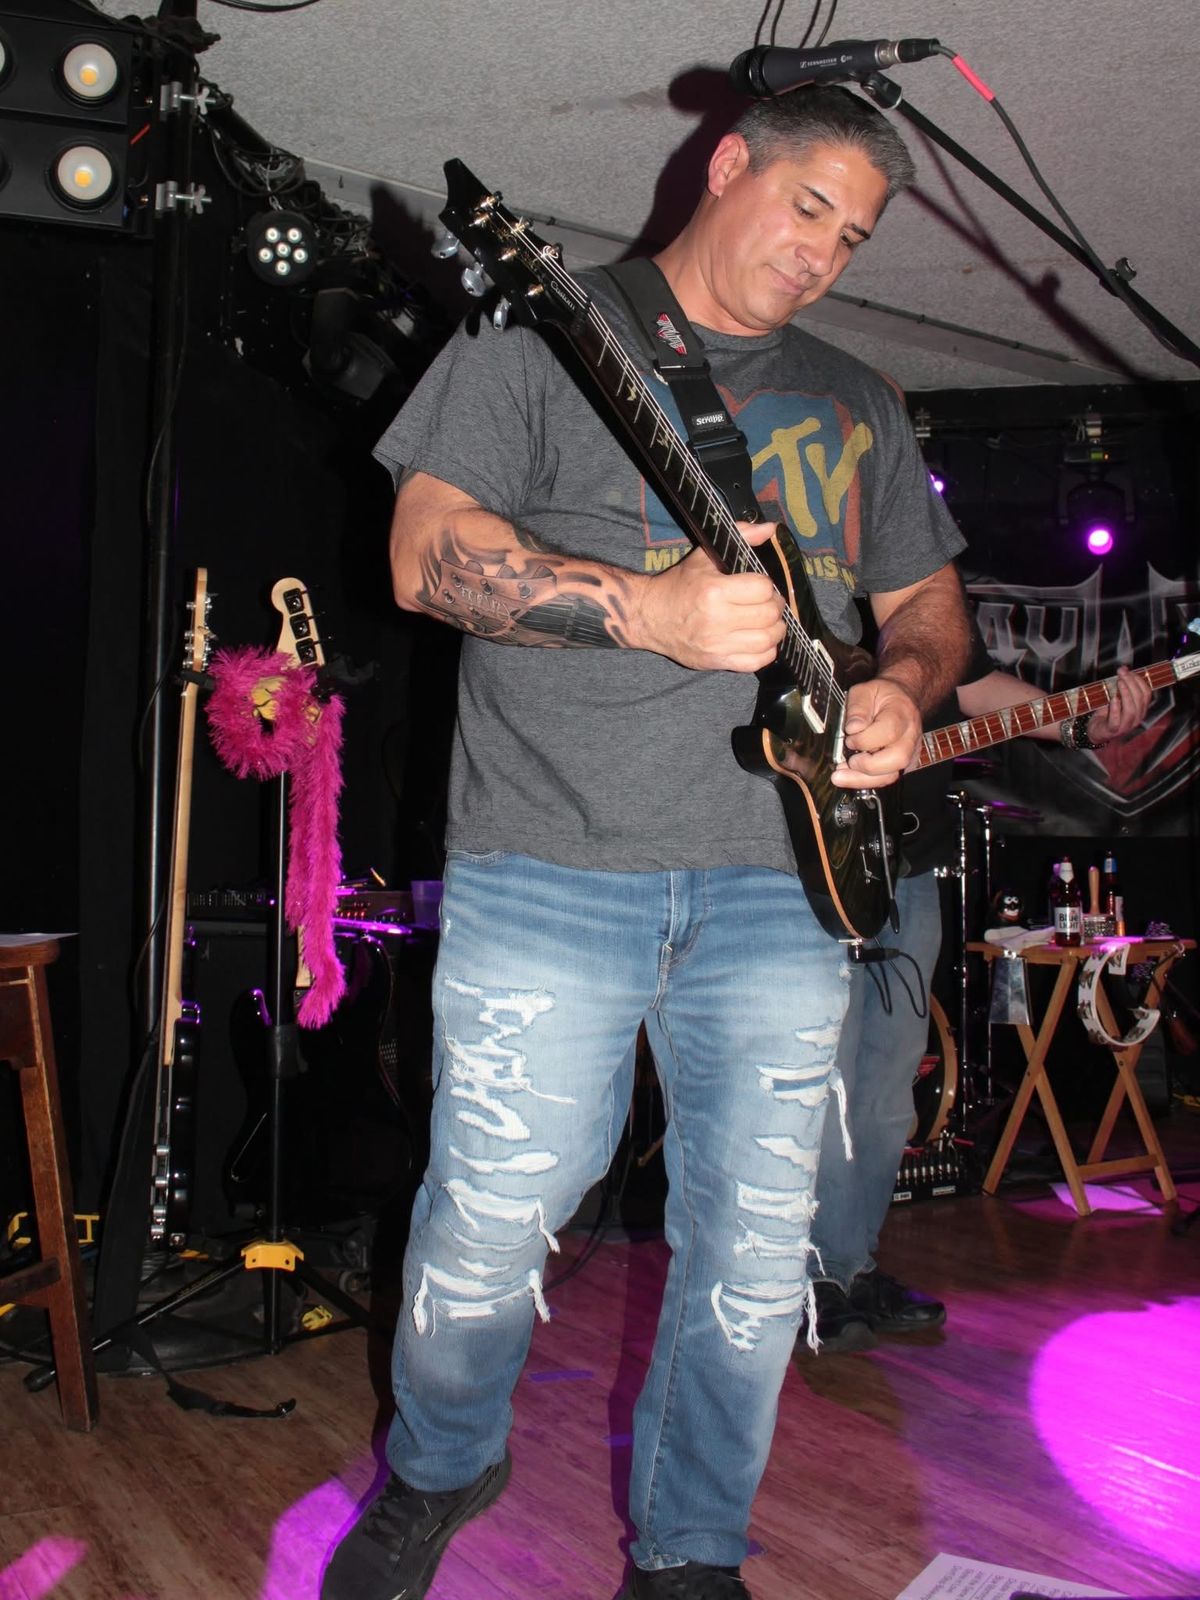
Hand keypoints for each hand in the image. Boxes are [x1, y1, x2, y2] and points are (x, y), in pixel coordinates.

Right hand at [634, 520, 785, 671]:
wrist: (649, 617)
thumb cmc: (678, 586)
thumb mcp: (704, 557)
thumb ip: (740, 537)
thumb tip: (770, 528)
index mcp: (714, 591)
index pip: (763, 589)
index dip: (768, 586)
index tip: (761, 587)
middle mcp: (717, 620)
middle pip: (769, 615)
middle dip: (775, 607)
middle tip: (768, 603)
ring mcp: (717, 644)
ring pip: (768, 640)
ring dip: (775, 630)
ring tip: (767, 622)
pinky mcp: (717, 662)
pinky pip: (756, 662)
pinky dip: (766, 651)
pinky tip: (759, 641)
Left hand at [832, 676, 922, 788]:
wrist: (901, 699)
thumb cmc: (882, 695)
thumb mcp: (865, 691)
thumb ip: (857, 708)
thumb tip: (853, 728)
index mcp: (902, 714)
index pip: (888, 732)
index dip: (865, 740)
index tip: (849, 738)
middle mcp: (910, 736)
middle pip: (896, 759)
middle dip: (867, 765)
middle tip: (848, 761)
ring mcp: (909, 752)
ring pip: (892, 775)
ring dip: (863, 779)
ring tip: (840, 776)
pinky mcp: (903, 764)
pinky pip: (886, 778)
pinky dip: (866, 781)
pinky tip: (850, 777)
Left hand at [1088, 665, 1151, 743]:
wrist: (1096, 730)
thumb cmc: (1107, 713)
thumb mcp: (1116, 696)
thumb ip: (1121, 684)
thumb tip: (1124, 668)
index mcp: (1140, 709)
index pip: (1146, 693)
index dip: (1139, 681)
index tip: (1128, 671)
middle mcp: (1136, 718)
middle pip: (1140, 699)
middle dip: (1131, 683)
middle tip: (1122, 673)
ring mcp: (1125, 726)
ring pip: (1131, 710)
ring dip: (1126, 694)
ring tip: (1119, 683)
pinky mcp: (1112, 730)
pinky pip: (1116, 720)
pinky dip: (1115, 709)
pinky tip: (1113, 699)